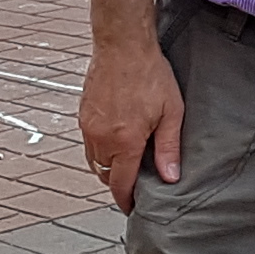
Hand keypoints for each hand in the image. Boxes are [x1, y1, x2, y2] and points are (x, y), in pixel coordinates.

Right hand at [78, 33, 184, 209]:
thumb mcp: (171, 112)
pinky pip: (89, 143)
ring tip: (127, 163)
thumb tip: (170, 177)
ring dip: (109, 167)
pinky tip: (117, 140)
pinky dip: (101, 150)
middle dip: (119, 183)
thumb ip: (169, 147)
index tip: (133, 208)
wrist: (122, 44)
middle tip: (136, 184)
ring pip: (95, 161)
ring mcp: (88, 126)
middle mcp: (101, 138)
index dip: (126, 201)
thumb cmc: (150, 74)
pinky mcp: (83, 114)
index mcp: (124, 141)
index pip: (120, 184)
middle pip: (105, 175)